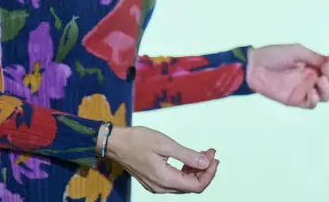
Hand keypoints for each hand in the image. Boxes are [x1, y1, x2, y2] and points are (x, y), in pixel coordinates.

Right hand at [104, 126, 218, 193]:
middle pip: (191, 186)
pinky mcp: (152, 181)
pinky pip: (174, 181)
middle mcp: (161, 187)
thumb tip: (206, 163)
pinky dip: (184, 171)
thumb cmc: (138, 140)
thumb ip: (187, 155)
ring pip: (183, 184)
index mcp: (165, 179)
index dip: (209, 174)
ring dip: (195, 171)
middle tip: (210, 153)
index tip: (214, 157)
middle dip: (204, 170)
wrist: (114, 143)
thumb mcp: (165, 144)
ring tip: (201, 154)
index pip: (196, 186)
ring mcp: (156, 186)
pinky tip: (188, 159)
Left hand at [248, 44, 328, 108]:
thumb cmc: (274, 55)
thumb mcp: (297, 51)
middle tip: (324, 69)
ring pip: (325, 96)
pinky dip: (315, 100)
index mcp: (314, 65)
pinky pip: (311, 104)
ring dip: (327, 89)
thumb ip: (315, 57)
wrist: (255, 67)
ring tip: (320, 81)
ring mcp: (305, 90)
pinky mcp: (296, 100)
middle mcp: (312, 78)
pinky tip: (312, 92)